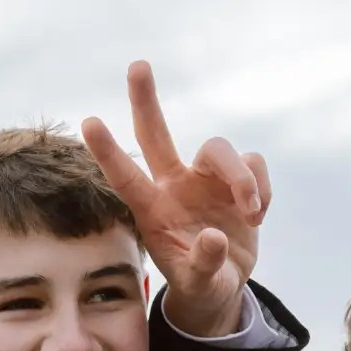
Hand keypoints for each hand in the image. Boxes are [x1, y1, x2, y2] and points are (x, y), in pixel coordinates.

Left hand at [81, 61, 270, 338]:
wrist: (223, 284)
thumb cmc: (200, 283)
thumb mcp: (199, 285)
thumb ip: (204, 264)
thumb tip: (214, 238)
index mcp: (152, 211)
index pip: (126, 177)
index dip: (108, 151)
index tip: (89, 122)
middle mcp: (174, 186)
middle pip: (156, 133)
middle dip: (146, 100)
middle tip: (136, 65)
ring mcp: (204, 179)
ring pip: (221, 149)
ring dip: (242, 180)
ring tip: (250, 215)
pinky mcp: (236, 179)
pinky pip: (253, 164)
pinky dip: (262, 189)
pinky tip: (255, 217)